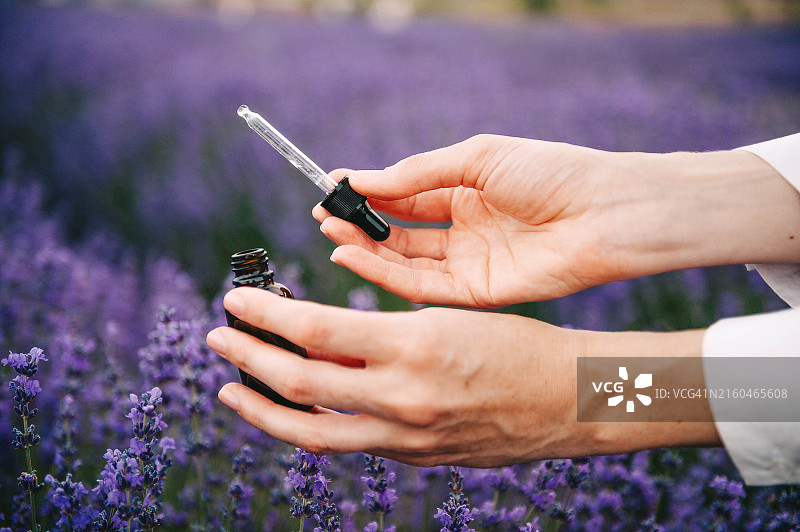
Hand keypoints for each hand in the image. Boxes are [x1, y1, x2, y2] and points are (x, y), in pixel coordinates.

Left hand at [206, 287, 718, 465]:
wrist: (570, 399)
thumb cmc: (519, 343)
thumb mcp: (446, 317)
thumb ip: (380, 335)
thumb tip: (323, 341)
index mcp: (413, 346)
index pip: (313, 330)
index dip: (266, 315)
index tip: (236, 300)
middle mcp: (403, 398)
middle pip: (299, 385)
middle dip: (248, 360)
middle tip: (218, 339)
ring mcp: (408, 438)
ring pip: (312, 434)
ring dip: (264, 411)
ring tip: (234, 391)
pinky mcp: (417, 459)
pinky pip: (351, 447)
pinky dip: (316, 430)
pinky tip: (299, 415)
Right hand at [315, 135, 799, 306]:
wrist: (606, 212)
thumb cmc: (552, 172)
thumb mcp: (478, 158)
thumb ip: (419, 174)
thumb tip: (364, 179)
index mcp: (467, 190)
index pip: (406, 194)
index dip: (369, 193)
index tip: (330, 190)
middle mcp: (465, 229)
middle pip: (400, 231)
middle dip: (361, 224)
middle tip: (324, 218)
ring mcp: (471, 262)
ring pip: (405, 261)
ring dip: (366, 250)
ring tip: (331, 235)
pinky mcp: (478, 293)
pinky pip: (423, 285)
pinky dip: (386, 273)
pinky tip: (356, 256)